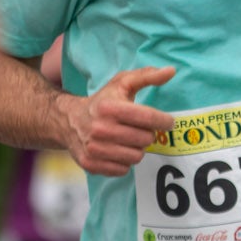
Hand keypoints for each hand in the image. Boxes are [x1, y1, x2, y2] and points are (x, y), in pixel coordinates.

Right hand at [59, 66, 176, 176]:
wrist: (69, 120)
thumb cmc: (102, 101)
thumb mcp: (122, 83)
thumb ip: (147, 76)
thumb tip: (171, 71)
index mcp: (109, 107)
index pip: (148, 117)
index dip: (164, 121)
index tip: (168, 122)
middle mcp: (100, 129)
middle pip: (145, 139)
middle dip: (148, 134)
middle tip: (140, 129)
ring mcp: (94, 148)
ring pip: (136, 156)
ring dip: (137, 148)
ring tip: (129, 139)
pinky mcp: (90, 164)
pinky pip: (123, 169)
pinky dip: (124, 161)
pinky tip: (118, 149)